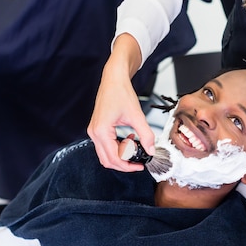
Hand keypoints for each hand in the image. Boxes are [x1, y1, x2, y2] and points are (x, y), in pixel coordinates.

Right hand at [87, 35, 153, 171]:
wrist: (114, 79)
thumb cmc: (121, 92)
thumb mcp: (137, 116)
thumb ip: (146, 135)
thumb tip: (151, 150)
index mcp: (102, 131)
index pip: (114, 158)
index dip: (128, 166)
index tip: (140, 166)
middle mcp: (95, 133)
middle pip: (107, 161)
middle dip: (124, 164)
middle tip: (138, 161)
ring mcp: (94, 131)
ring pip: (105, 155)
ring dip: (120, 155)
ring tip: (135, 146)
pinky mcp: (97, 129)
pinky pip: (105, 146)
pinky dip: (117, 148)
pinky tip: (129, 139)